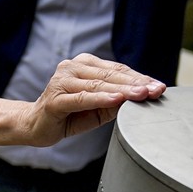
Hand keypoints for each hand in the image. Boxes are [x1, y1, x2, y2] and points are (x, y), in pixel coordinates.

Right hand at [24, 54, 165, 145]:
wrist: (34, 126)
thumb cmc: (67, 116)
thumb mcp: (97, 109)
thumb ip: (115, 102)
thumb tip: (140, 98)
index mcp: (84, 65)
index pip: (117, 70)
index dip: (139, 78)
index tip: (159, 86)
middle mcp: (72, 67)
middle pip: (111, 75)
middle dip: (136, 83)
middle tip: (156, 90)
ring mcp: (62, 81)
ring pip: (99, 85)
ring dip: (123, 90)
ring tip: (142, 94)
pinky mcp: (55, 98)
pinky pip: (82, 98)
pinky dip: (100, 98)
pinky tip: (117, 100)